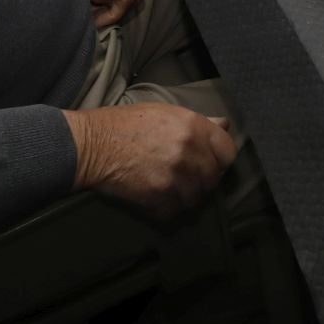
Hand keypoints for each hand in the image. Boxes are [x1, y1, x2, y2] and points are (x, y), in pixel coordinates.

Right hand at [65, 103, 235, 217]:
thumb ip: (198, 121)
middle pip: (213, 178)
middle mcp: (190, 150)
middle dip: (203, 181)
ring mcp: (175, 175)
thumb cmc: (128, 123)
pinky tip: (158, 200)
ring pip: (196, 198)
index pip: (228, 151)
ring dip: (186, 198)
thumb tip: (223, 124)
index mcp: (194, 126)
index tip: (211, 163)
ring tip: (172, 191)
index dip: (220, 159)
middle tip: (188, 180)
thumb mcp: (166, 112)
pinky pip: (175, 211)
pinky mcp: (159, 195)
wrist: (95, 143)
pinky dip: (168, 209)